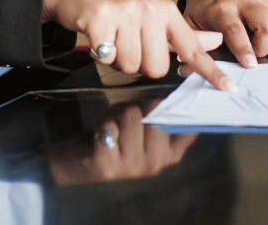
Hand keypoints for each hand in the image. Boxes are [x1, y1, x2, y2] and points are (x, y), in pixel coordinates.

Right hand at [42, 0, 234, 90]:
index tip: (229, 87)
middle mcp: (148, 9)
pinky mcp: (99, 17)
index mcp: (164, 11)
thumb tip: (216, 40)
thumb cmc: (115, 5)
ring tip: (111, 38)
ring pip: (131, 66)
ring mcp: (124, 12)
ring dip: (118, 60)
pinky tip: (96, 36)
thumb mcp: (152, 14)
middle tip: (125, 42)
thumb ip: (183, 34)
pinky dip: (100, 53)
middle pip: (156, 67)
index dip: (210, 70)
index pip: (192, 47)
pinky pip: (107, 57)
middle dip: (139, 63)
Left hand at [49, 99, 197, 184]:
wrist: (80, 162)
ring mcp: (131, 169)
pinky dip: (103, 123)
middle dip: (138, 108)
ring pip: (132, 119)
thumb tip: (168, 98)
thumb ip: (156, 114)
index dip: (178, 111)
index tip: (168, 102)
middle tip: (126, 116)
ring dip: (117, 114)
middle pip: (155, 119)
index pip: (187, 130)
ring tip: (111, 124)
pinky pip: (110, 129)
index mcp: (168, 155)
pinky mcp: (106, 167)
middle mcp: (155, 165)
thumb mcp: (141, 125)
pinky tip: (100, 133)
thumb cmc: (117, 137)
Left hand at [184, 0, 267, 68]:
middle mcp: (243, 0)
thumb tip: (193, 65)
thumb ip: (196, 42)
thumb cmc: (203, 4)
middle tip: (252, 51)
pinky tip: (261, 31)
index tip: (250, 64)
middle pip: (267, 26)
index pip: (235, 30)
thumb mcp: (191, 22)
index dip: (244, 49)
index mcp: (220, 8)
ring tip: (256, 39)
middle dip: (264, 46)